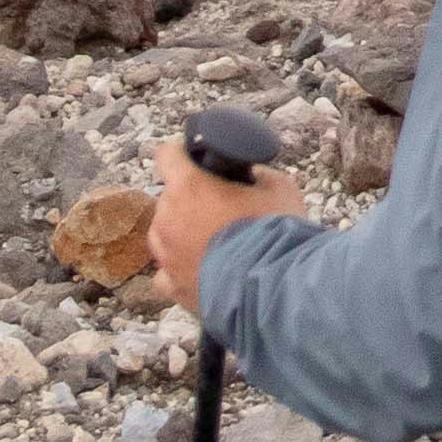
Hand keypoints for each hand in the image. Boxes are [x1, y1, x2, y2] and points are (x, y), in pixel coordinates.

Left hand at [151, 137, 304, 314]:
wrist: (271, 287)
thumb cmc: (273, 232)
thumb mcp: (279, 187)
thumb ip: (259, 175)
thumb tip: (252, 174)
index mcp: (188, 187)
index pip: (166, 155)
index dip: (179, 154)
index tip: (191, 158)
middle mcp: (167, 218)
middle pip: (168, 198)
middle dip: (189, 199)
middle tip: (217, 208)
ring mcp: (165, 255)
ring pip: (162, 234)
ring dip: (179, 232)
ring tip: (210, 241)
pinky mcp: (171, 286)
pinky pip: (165, 271)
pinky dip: (178, 269)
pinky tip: (200, 269)